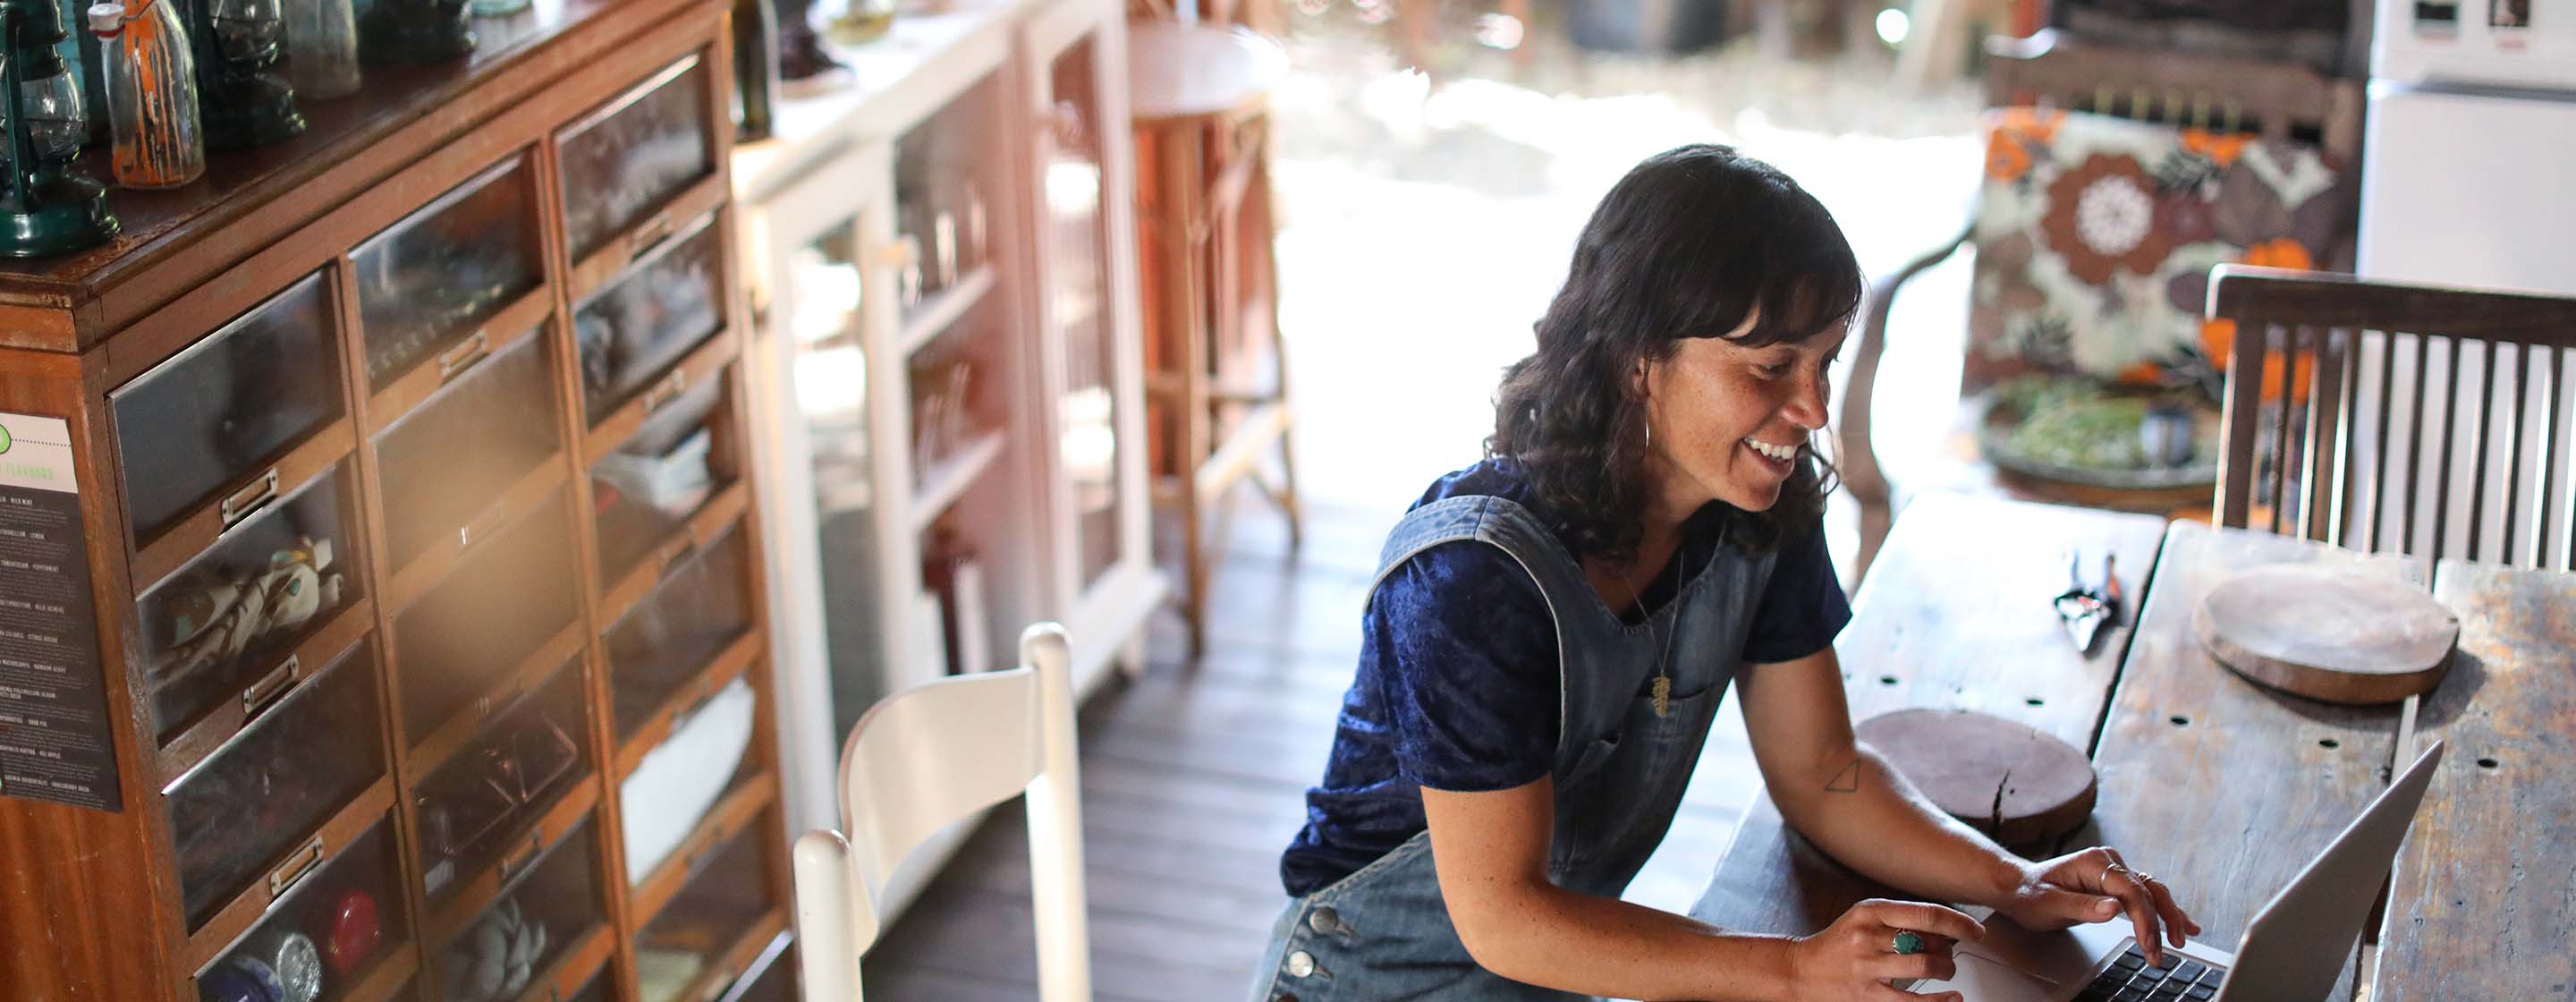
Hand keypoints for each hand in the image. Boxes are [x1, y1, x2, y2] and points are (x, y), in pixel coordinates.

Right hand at [1782, 898, 1985, 1001]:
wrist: (1799, 970)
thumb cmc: (1837, 944)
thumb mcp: (1863, 918)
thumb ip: (1898, 920)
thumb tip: (1945, 928)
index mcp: (1870, 911)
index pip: (1927, 914)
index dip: (1959, 923)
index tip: (1976, 931)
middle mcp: (1868, 935)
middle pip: (1929, 942)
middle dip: (1949, 950)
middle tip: (1949, 954)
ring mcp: (1866, 966)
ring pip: (1925, 967)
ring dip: (1946, 970)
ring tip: (1945, 972)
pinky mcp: (1866, 995)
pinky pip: (1912, 1000)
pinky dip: (1939, 1001)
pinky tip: (1951, 998)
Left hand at [1992, 847, 2201, 967]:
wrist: (2018, 886)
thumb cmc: (2030, 894)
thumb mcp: (2050, 904)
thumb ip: (2083, 906)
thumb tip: (2114, 908)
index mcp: (2095, 863)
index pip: (2131, 891)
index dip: (2143, 919)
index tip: (2147, 944)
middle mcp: (2109, 862)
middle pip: (2148, 891)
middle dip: (2159, 923)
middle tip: (2159, 953)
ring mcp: (2115, 871)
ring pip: (2153, 893)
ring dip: (2169, 917)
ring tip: (2180, 941)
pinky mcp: (2116, 883)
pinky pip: (2146, 896)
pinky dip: (2164, 911)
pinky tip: (2183, 924)